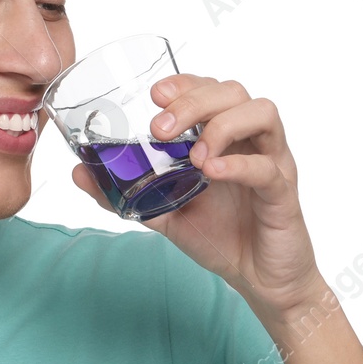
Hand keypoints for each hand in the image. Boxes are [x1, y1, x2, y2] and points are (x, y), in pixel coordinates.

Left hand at [71, 72, 327, 323]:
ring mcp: (272, 162)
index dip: (185, 83)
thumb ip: (125, 194)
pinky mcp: (284, 192)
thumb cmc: (220, 237)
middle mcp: (251, 141)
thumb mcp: (163, 212)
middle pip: (233, 92)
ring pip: (262, 113)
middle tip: (161, 128)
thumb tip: (79, 173)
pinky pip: (268, 166)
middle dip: (194, 101)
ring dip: (221, 125)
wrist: (259, 280)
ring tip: (193, 155)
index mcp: (225, 137)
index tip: (155, 95)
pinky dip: (240, 164)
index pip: (211, 89)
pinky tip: (213, 172)